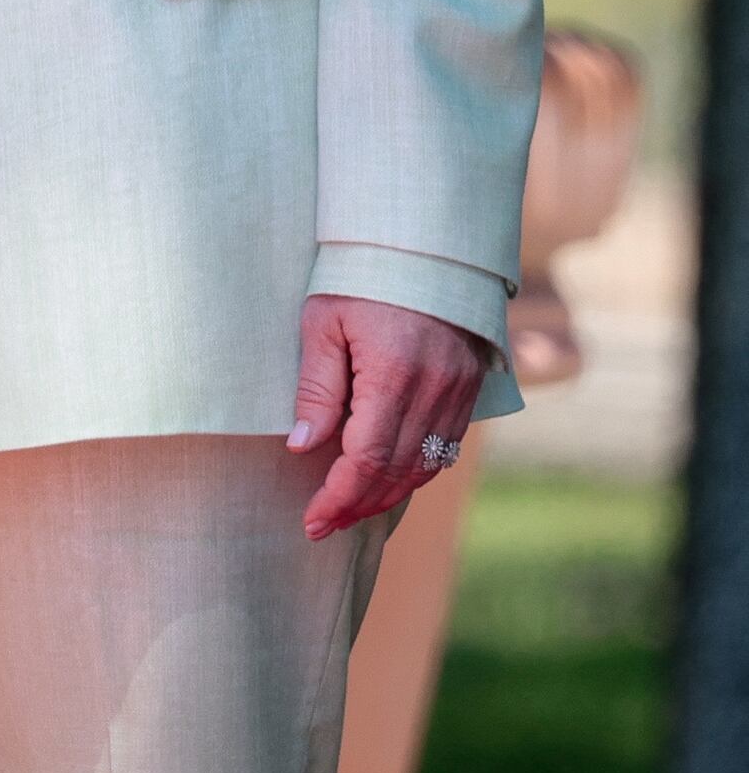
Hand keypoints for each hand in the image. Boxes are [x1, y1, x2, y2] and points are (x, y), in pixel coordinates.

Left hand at [290, 292, 490, 537]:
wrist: (424, 248)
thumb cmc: (360, 278)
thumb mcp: (322, 322)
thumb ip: (317, 387)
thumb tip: (304, 446)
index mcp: (394, 374)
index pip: (366, 458)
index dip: (340, 495)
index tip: (312, 519)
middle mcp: (434, 391)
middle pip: (397, 472)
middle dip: (359, 505)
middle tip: (323, 525)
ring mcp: (458, 393)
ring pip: (426, 467)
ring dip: (388, 495)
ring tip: (349, 510)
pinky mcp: (469, 391)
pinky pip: (444, 449)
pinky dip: (416, 473)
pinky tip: (387, 481)